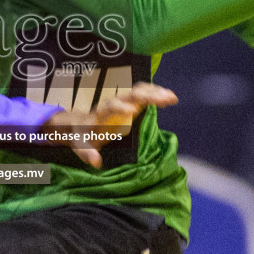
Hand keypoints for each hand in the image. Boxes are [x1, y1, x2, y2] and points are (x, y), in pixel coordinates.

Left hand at [41, 82, 178, 167]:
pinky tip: (170, 97)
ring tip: (172, 98)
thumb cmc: (82, 136)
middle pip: (130, 94)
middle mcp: (112, 102)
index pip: (110, 106)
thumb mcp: (81, 146)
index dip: (120, 107)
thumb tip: (96, 163)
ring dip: (155, 92)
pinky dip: (156, 93)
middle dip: (146, 96)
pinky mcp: (130, 101)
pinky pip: (143, 93)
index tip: (132, 110)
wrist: (81, 123)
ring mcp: (122, 100)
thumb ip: (88, 153)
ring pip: (139, 91)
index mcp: (101, 112)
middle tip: (163, 100)